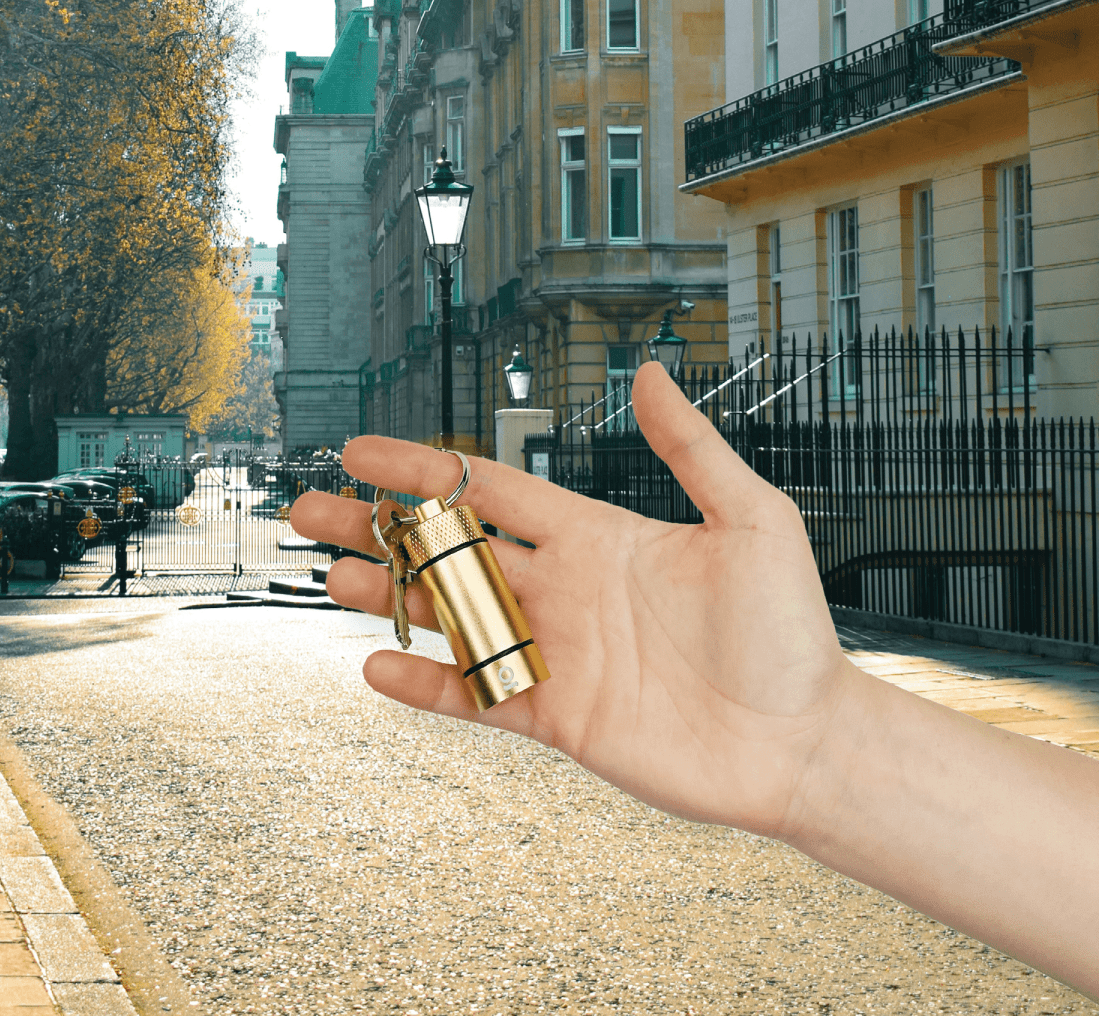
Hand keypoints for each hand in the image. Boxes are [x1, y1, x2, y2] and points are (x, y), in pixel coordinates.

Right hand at [291, 362, 854, 840]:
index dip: (423, 469)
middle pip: (449, 548)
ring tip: (326, 576)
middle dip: (378, 527)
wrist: (802, 740)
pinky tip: (376, 666)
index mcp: (595, 536)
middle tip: (310, 510)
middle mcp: (562, 588)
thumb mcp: (751, 519)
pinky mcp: (556, 715)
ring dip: (385, 595)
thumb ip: (692, 448)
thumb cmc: (787, 630)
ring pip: (449, 616)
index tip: (362, 450)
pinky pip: (475, 695)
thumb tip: (650, 372)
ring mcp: (554, 652)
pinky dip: (425, 684)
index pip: (489, 490)